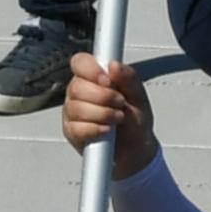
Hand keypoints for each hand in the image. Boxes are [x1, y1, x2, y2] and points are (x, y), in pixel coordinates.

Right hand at [61, 55, 160, 172]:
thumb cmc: (135, 120)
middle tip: (120, 104)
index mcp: (93, 78)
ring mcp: (73, 112)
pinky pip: (76, 128)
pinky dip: (95, 129)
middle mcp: (79, 93)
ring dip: (102, 114)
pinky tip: (107, 130)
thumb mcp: (139, 96)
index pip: (80, 62)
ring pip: (76, 108)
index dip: (91, 70)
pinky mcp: (71, 131)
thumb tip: (115, 65)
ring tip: (118, 118)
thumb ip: (128, 78)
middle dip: (103, 96)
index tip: (108, 81)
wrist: (135, 149)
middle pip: (77, 87)